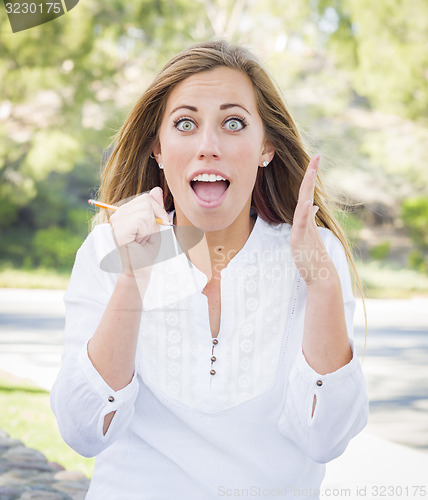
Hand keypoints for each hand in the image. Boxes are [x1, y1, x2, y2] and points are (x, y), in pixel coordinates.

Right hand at [109, 187, 169, 274]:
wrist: (139, 271)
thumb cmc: (145, 252)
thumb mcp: (154, 227)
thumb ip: (155, 209)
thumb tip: (157, 189)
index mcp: (125, 213)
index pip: (146, 198)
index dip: (158, 210)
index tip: (162, 224)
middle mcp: (118, 215)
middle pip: (146, 200)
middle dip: (157, 217)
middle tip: (151, 234)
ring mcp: (116, 222)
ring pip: (145, 210)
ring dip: (151, 226)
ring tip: (143, 238)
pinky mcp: (118, 230)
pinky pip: (141, 219)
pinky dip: (146, 230)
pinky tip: (139, 240)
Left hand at [290, 155, 335, 286]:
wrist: (321, 276)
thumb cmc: (313, 256)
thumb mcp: (308, 234)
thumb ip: (308, 219)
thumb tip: (311, 205)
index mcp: (305, 218)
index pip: (305, 194)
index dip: (309, 177)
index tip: (314, 160)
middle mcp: (306, 221)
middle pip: (307, 193)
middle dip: (311, 174)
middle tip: (317, 155)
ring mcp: (304, 229)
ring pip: (304, 204)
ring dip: (307, 186)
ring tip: (312, 170)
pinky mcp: (301, 240)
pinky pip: (302, 224)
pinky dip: (305, 212)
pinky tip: (308, 202)